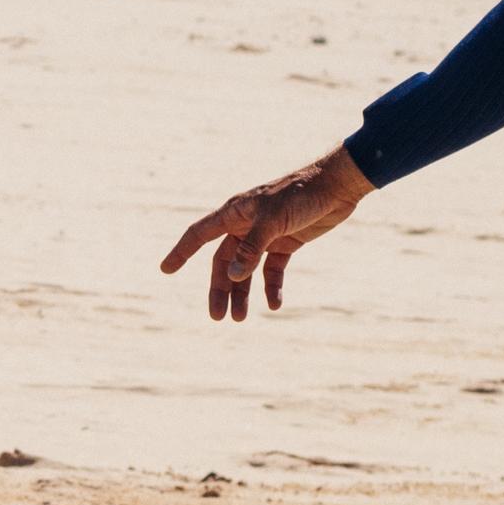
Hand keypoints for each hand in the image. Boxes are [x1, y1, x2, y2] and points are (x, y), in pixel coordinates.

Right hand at [161, 147, 373, 320]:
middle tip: (217, 317)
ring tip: (240, 318)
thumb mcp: (273, 222)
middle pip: (223, 261)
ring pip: (245, 269)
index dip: (181, 252)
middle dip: (219, 289)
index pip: (199, 235)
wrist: (337, 186)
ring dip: (242, 293)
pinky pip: (272, 269)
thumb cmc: (301, 195)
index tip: (165, 270)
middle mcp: (245, 224)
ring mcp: (265, 235)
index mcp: (234, 213)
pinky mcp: (286, 242)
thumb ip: (252, 249)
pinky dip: (271, 287)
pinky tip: (274, 304)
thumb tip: (233, 276)